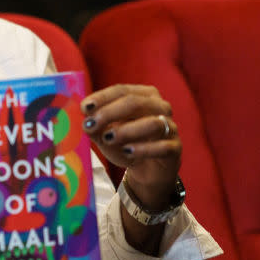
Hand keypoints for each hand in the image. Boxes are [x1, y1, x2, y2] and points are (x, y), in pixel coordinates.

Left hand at [81, 84, 181, 209]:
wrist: (147, 169)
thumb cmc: (125, 144)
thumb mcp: (105, 134)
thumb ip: (95, 126)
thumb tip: (84, 119)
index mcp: (143, 95)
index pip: (122, 90)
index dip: (102, 98)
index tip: (84, 108)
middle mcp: (160, 107)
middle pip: (136, 103)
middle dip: (110, 112)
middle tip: (91, 124)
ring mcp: (171, 127)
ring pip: (152, 123)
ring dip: (127, 130)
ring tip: (107, 138)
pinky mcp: (175, 148)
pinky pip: (163, 147)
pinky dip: (144, 149)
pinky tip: (128, 151)